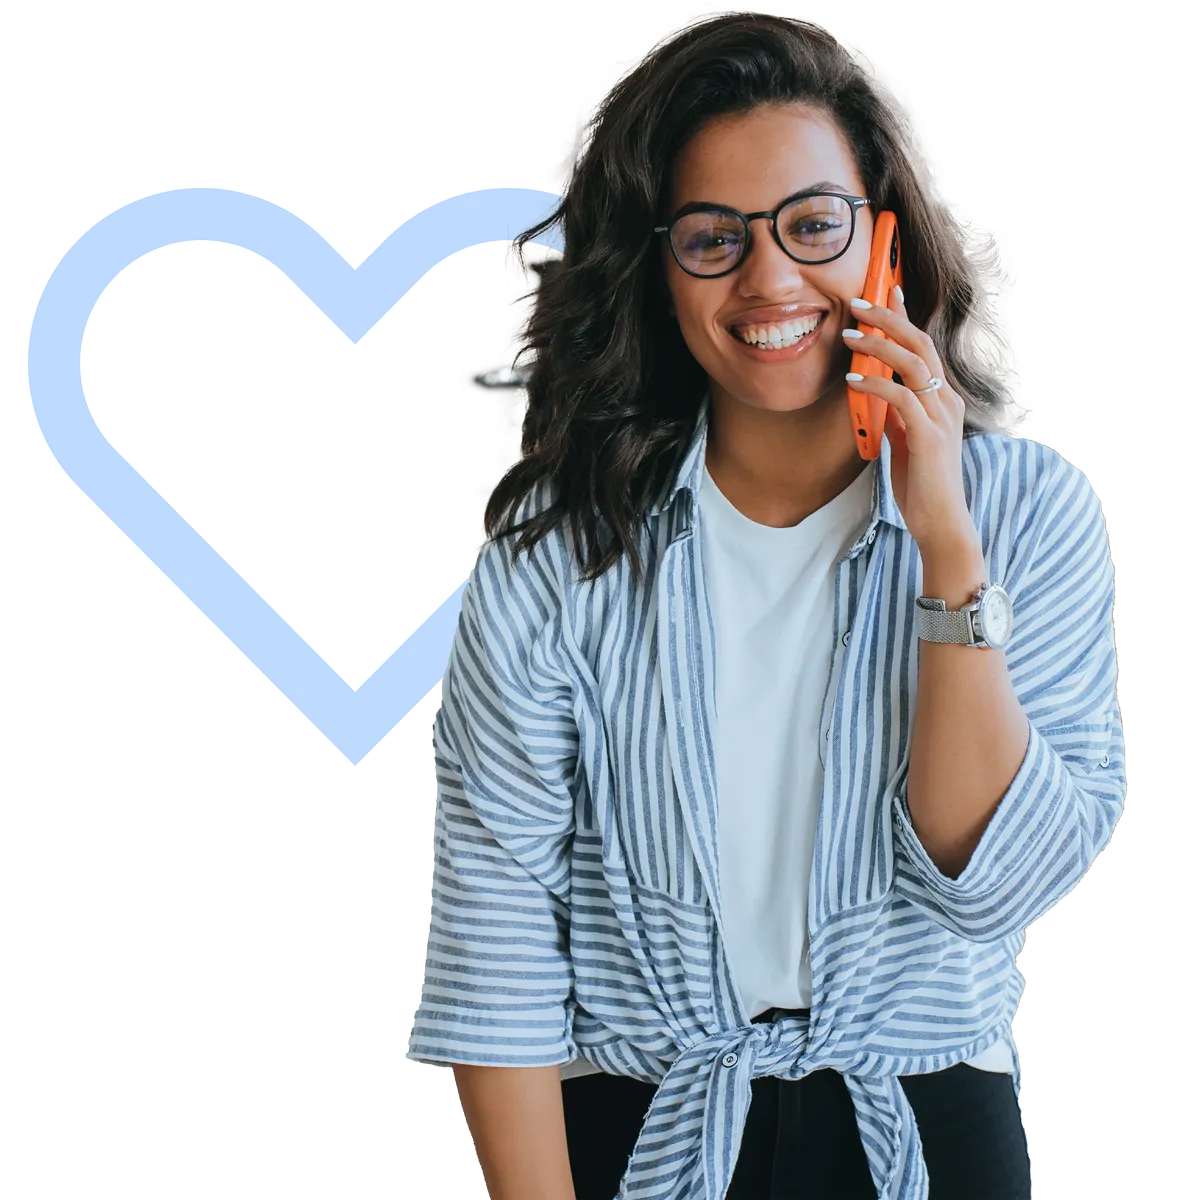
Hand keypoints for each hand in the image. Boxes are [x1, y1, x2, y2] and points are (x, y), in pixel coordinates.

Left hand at [843, 286, 976, 556]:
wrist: (940, 522)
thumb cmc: (922, 485)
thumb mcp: (905, 441)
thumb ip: (895, 415)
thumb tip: (876, 393)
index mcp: (942, 400)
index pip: (923, 347)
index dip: (905, 317)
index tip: (887, 291)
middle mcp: (946, 401)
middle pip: (920, 344)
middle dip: (889, 318)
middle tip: (857, 301)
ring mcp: (941, 417)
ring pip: (914, 364)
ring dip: (879, 344)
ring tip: (849, 333)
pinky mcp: (930, 436)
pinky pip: (901, 398)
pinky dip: (876, 384)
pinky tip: (853, 379)